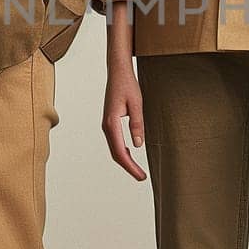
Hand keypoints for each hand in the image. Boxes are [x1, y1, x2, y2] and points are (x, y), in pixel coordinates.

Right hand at [101, 61, 146, 179]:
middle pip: (116, 154)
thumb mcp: (137, 104)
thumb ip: (137, 124)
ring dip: (125, 160)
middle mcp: (106, 126)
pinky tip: (132, 152)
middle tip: (142, 177)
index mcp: (111, 123)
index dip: (131, 166)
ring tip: (138, 169)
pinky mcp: (110, 122)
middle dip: (128, 167)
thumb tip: (139, 145)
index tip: (142, 176)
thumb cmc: (127, 84)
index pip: (120, 152)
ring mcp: (107, 124)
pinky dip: (122, 151)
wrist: (117, 71)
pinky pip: (115, 142)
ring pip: (114, 149)